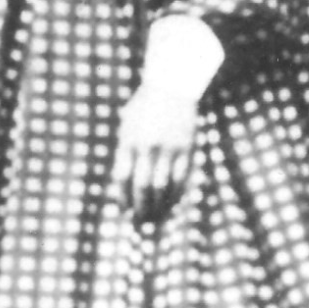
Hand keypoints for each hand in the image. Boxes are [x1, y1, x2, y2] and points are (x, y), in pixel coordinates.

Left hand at [112, 83, 196, 225]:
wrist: (171, 85)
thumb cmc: (145, 105)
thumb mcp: (127, 124)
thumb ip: (124, 149)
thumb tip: (123, 181)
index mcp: (128, 141)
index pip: (122, 178)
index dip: (123, 198)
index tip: (124, 211)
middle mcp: (147, 147)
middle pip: (142, 186)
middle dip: (141, 208)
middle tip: (140, 222)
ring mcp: (168, 149)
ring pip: (163, 186)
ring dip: (159, 206)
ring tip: (157, 218)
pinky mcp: (186, 148)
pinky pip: (181, 178)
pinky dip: (177, 194)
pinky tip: (173, 204)